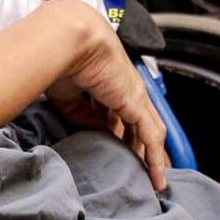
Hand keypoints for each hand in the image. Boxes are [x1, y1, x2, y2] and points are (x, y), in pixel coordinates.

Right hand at [46, 6, 169, 190]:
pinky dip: (156, 159)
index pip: (121, 114)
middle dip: (142, 148)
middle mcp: (126, 90)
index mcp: (109, 84)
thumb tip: (93, 133)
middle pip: (141, 125)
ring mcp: (135, 96)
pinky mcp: (137, 103)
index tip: (118, 153)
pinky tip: (156, 178)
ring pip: (151, 132)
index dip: (122, 134)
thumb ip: (81, 114)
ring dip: (152, 157)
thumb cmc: (63, 59)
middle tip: (143, 173)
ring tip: (153, 180)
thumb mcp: (68, 95)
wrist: (71, 39)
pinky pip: (151, 137)